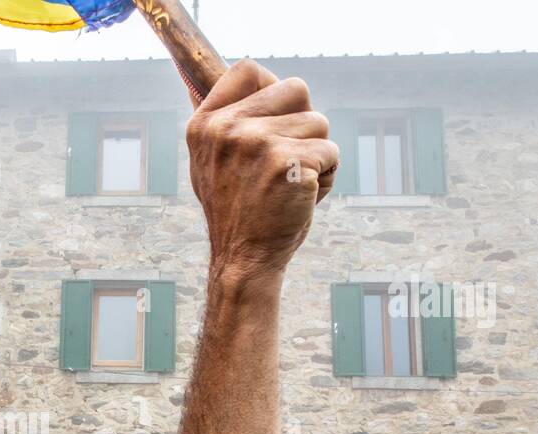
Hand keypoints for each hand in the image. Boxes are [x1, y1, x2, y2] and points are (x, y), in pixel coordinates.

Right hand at [186, 58, 337, 284]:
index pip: (249, 70)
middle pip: (296, 88)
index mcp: (205, 125)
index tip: (276, 114)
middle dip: (304, 122)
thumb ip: (218, 122)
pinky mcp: (290, 161)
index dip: (272, 86)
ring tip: (291, 184)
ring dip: (317, 154)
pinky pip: (332, 152)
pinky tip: (301, 198)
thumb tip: (207, 78)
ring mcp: (258, 143)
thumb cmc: (236, 211)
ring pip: (320, 122)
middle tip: (284, 160)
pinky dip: (327, 177)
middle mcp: (228, 128)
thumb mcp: (209, 162)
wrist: (243, 260)